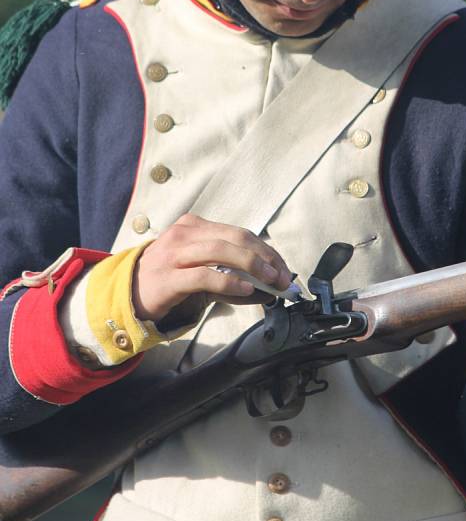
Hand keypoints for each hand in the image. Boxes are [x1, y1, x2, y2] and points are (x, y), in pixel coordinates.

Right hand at [132, 213, 291, 322]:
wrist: (126, 295)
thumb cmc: (168, 281)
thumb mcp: (201, 271)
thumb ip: (232, 276)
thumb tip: (268, 289)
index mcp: (194, 226)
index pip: (240, 232)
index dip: (266, 250)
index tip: (284, 269)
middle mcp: (184, 234)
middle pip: (235, 237)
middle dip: (265, 257)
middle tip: (283, 277)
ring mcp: (174, 254)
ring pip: (220, 250)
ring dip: (252, 265)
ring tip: (270, 281)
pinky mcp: (168, 277)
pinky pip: (204, 275)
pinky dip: (229, 281)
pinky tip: (245, 289)